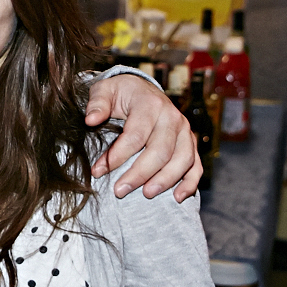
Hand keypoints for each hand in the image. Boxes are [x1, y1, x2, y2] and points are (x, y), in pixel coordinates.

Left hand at [85, 72, 201, 200]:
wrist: (143, 89)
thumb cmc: (121, 93)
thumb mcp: (105, 90)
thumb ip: (97, 104)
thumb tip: (90, 120)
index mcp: (150, 104)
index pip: (135, 135)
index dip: (117, 156)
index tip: (99, 171)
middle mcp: (172, 117)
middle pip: (160, 151)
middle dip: (139, 174)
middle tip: (120, 190)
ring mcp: (184, 131)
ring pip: (182, 160)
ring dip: (165, 180)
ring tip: (146, 194)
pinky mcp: (190, 143)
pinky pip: (195, 165)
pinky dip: (190, 183)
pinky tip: (177, 197)